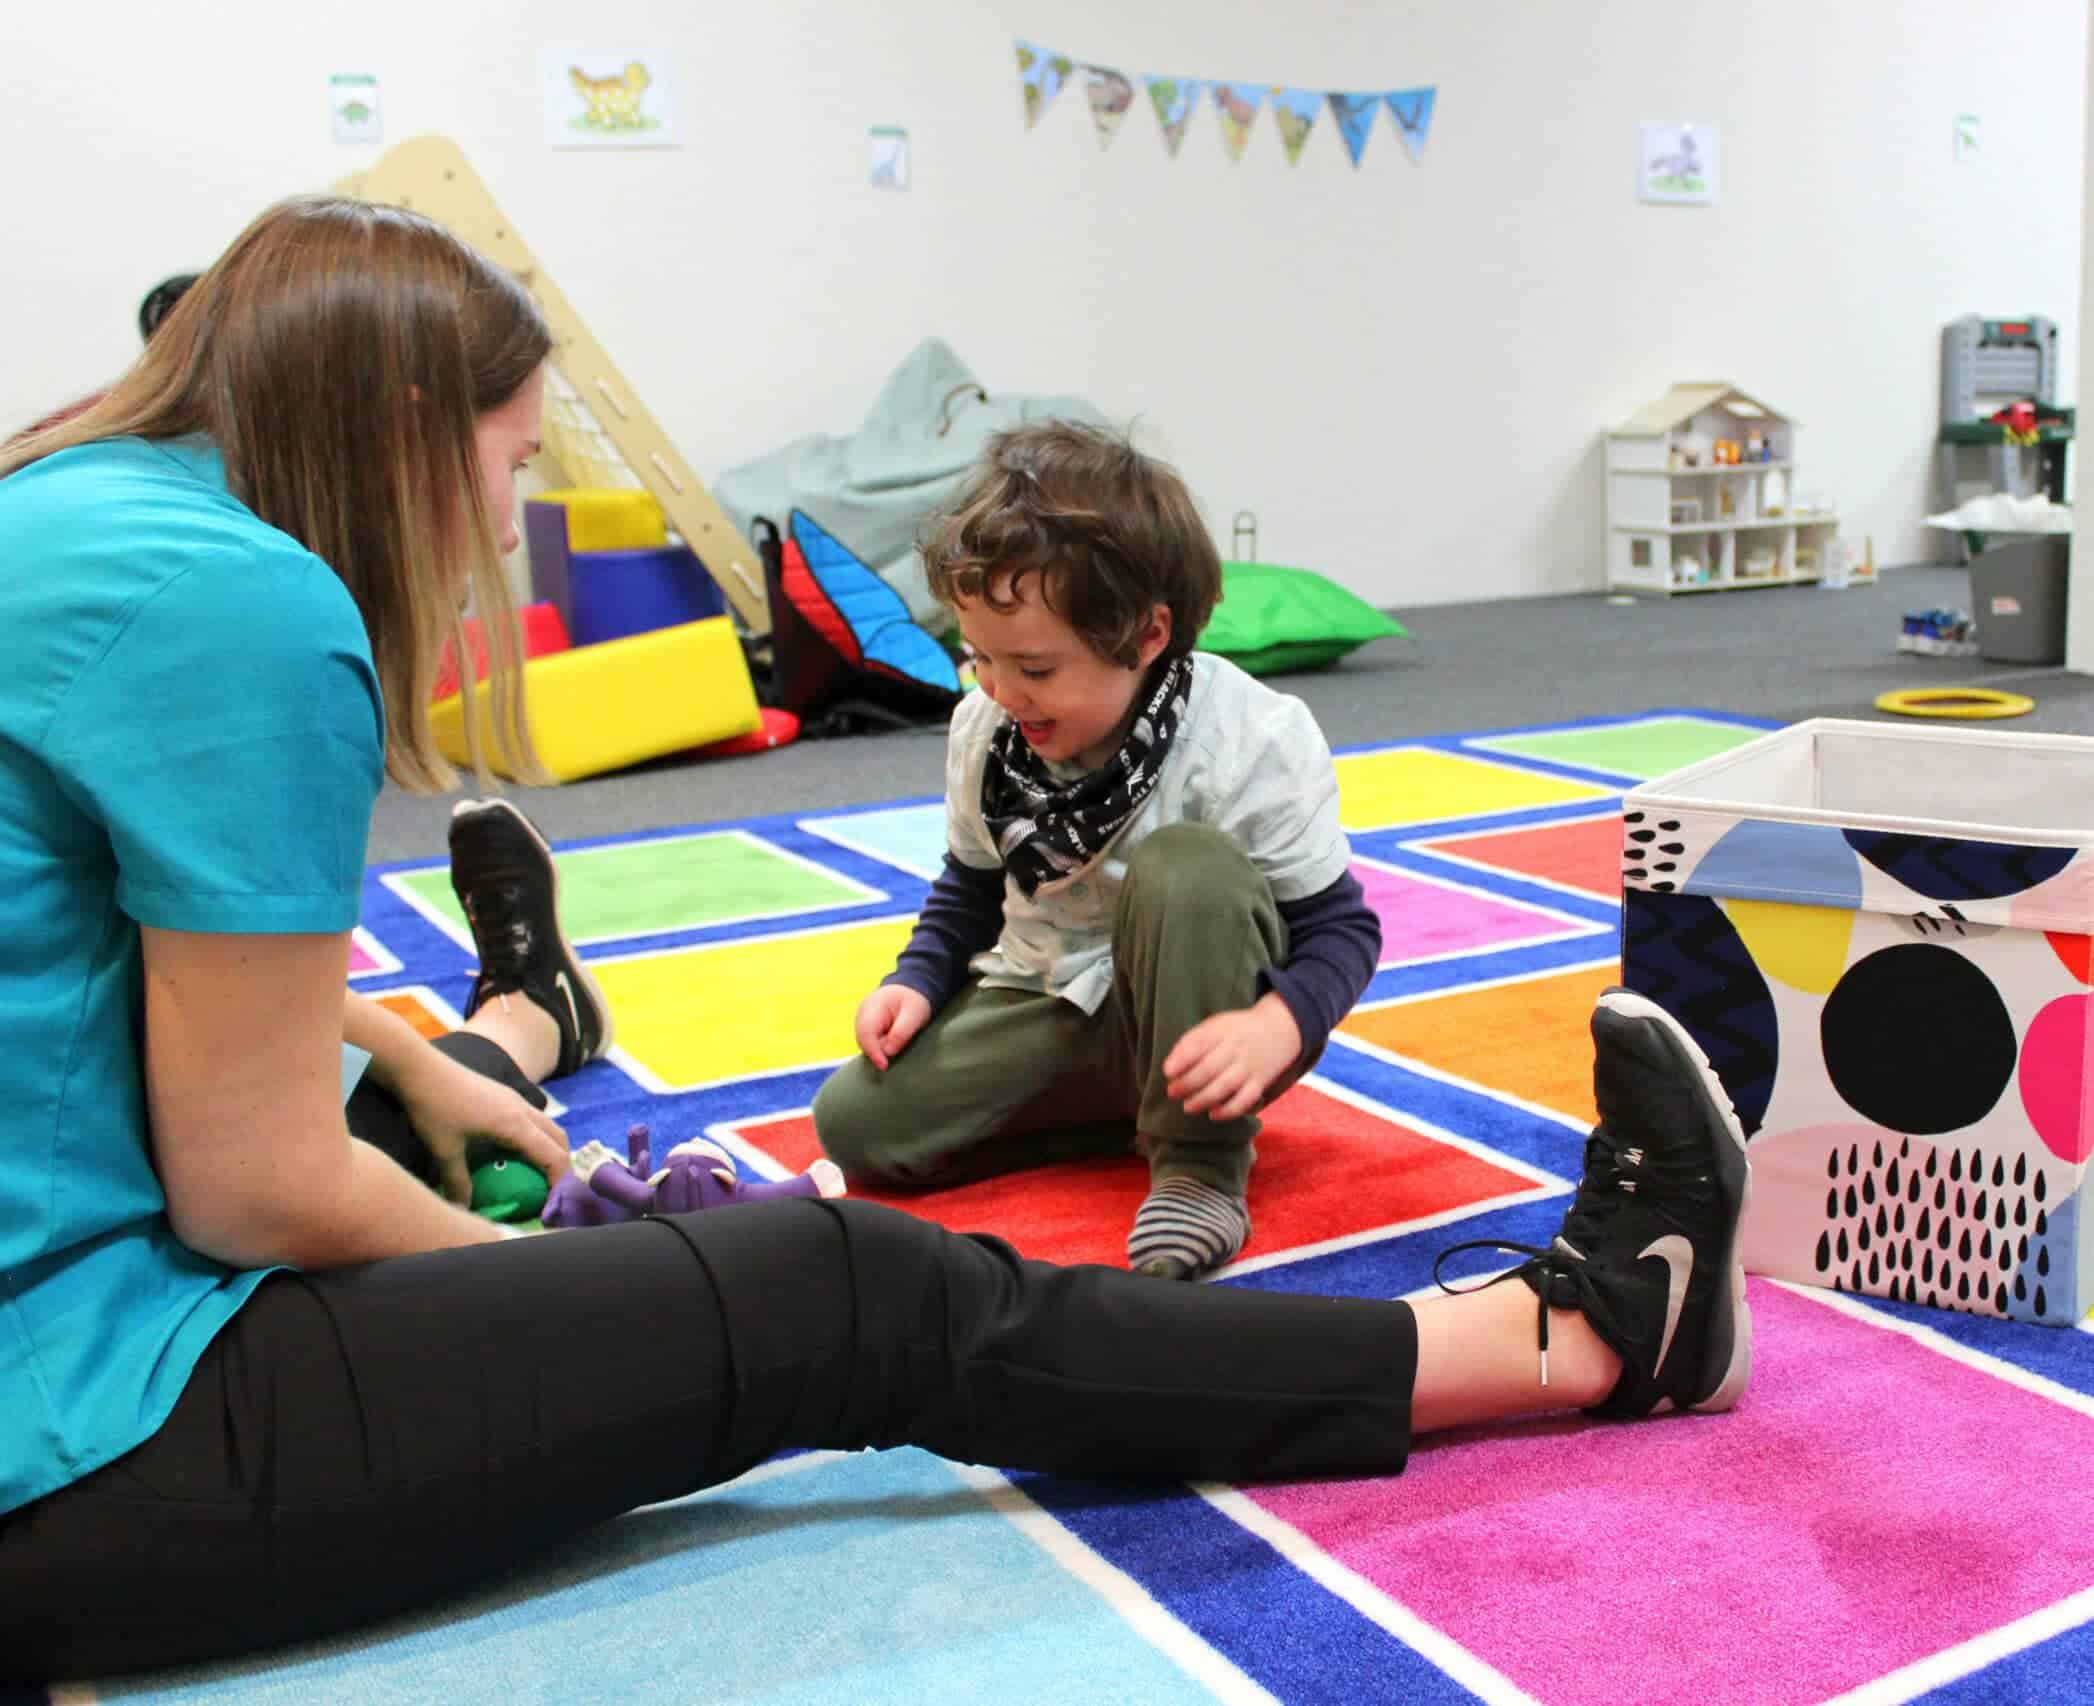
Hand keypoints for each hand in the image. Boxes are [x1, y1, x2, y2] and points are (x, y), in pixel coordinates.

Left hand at [393, 1050, 571, 1204]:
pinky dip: (536, 1137)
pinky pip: (533, 1118)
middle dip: (562, 1165)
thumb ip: (457, 1183)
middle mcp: (522, 1109)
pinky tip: (514, 1150)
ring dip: (550, 1148)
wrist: (419, 1067)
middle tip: (551, 1189)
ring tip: (537, 1172)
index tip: (553, 1202)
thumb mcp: (444, 1151)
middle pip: (559, 1138)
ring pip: (547, 1126)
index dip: (560, 1181)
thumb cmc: (433, 1107)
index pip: (553, 1156)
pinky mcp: (504, 1094)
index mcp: (514, 1124)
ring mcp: (514, 1099)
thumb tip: (463, 1211)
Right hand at [855, 985, 931, 1069]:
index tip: (884, 1066)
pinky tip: (891, 1049)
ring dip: (878, 1051)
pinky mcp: (866, 1029)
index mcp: (872, 1006)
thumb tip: (887, 1052)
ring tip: (896, 1049)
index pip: (866, 1032)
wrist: (910, 990)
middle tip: (893, 1061)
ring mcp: (862, 1021)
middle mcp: (862, 1014)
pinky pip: (870, 1043)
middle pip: (863, 1040)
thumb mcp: (914, 1014)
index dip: (873, 1052)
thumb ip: (901, 1033)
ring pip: (865, 1044)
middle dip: (876, 1053)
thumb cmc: (913, 1001)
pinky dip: (879, 1049)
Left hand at [1163, 994, 1302, 1120]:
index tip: (1168, 1072)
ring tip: (1187, 1107)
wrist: (1278, 1029)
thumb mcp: (1214, 1025)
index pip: (1198, 1044)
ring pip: (1225, 1086)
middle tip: (1172, 1093)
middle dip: (1187, 1084)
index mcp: (1222, 1030)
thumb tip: (1170, 1069)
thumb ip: (1192, 1042)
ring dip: (1203, 1100)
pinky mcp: (1260, 1082)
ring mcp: (1250, 1066)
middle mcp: (1236, 1048)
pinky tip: (1213, 1114)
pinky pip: (1245, 1100)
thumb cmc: (1236, 1031)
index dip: (1181, 1060)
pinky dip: (1229, 1110)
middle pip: (1209, 1068)